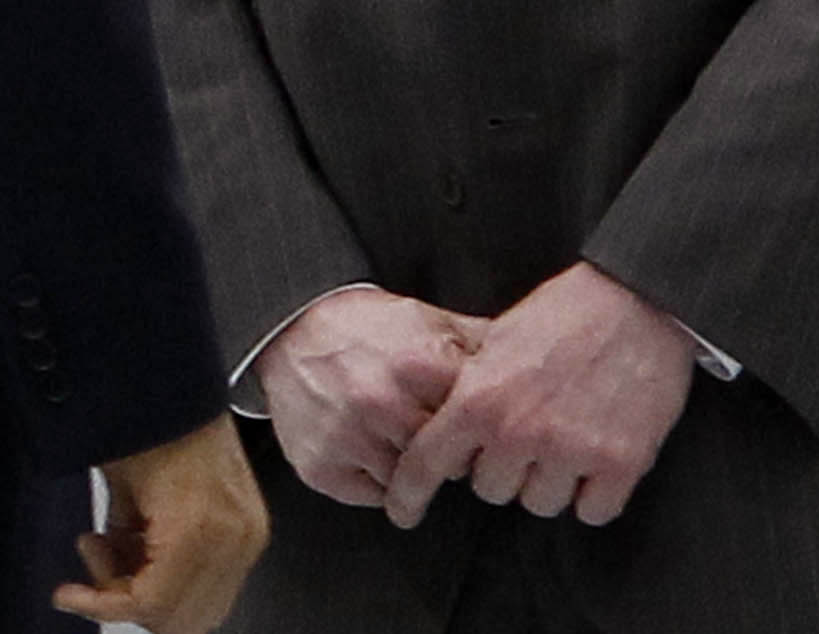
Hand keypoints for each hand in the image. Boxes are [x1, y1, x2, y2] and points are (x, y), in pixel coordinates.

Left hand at [55, 412, 267, 633]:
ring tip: (125, 544)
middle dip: (132, 600)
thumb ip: (113, 552)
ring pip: (200, 610)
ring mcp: (249, 535)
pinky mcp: (252, 529)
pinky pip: (213, 583)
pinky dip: (177, 577)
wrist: (188, 382)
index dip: (103, 604)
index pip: (151, 605)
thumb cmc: (154, 417)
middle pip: (179, 620)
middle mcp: (235, 538)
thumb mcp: (117, 487)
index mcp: (199, 527)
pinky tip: (149, 539)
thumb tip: (105, 582)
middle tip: (103, 562)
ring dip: (156, 592)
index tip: (69, 594)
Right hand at [257, 285, 486, 507]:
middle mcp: (383, 404)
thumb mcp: (427, 320)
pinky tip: (377, 455)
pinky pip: (371, 497)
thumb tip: (523, 357)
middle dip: (449, 451)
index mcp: (419, 364)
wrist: (295, 331)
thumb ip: (475, 341)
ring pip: (409, 481)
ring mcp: (349, 439)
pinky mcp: (321, 468)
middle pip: (444, 456)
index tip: (478, 421)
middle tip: (442, 437)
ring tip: (404, 442)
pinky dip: (380, 483)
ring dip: (414, 470)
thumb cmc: (367, 329)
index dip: (479, 421)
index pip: (474, 417)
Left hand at [381, 262, 693, 531]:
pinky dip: (596, 492)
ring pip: (540, 503)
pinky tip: (600, 456)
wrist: (641, 296)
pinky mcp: (620, 464)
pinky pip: (592, 512)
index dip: (408, 493)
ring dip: (552, 479)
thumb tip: (435, 415)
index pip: (426, 464)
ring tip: (571, 435)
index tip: (403, 511)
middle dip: (506, 466)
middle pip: (491, 490)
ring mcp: (571, 451)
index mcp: (481, 398)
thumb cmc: (569, 311)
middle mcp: (520, 432)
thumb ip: (468, 385)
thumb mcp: (500, 337)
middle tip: (532, 430)